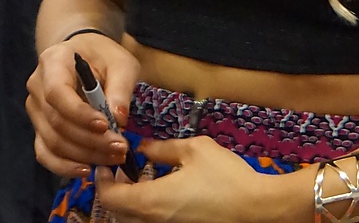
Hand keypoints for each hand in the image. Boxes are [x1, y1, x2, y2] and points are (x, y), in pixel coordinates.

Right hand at [25, 34, 139, 178]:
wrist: (86, 55)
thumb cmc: (104, 56)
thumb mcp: (121, 63)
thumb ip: (121, 87)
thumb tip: (118, 120)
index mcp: (53, 61)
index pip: (57, 93)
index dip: (79, 114)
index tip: (106, 125)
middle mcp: (37, 86)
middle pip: (56, 122)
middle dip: (90, 140)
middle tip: (120, 148)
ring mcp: (35, 109)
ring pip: (53, 142)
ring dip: (84, 155)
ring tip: (113, 157)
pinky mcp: (39, 128)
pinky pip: (46, 153)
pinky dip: (66, 166)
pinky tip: (88, 168)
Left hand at [95, 136, 278, 222]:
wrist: (254, 207)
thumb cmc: (225, 177)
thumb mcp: (194, 149)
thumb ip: (163, 148)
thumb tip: (143, 147)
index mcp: (152, 201)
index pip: (109, 197)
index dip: (100, 179)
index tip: (104, 162)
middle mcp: (153, 221)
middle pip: (117, 211)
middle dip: (112, 188)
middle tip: (119, 167)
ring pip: (133, 218)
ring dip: (129, 198)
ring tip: (138, 175)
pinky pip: (150, 219)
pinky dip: (145, 205)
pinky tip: (158, 187)